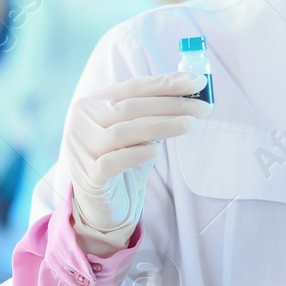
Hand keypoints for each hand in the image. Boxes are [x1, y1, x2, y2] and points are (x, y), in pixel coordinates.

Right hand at [61, 72, 209, 248]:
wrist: (101, 204)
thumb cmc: (122, 160)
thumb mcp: (137, 132)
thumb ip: (154, 112)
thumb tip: (193, 91)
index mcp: (94, 103)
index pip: (133, 87)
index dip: (166, 83)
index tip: (198, 81)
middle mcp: (83, 122)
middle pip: (131, 108)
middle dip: (171, 105)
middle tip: (203, 108)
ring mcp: (82, 149)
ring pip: (123, 132)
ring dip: (161, 126)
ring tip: (191, 125)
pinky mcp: (88, 177)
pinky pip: (111, 163)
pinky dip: (134, 154)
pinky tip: (155, 151)